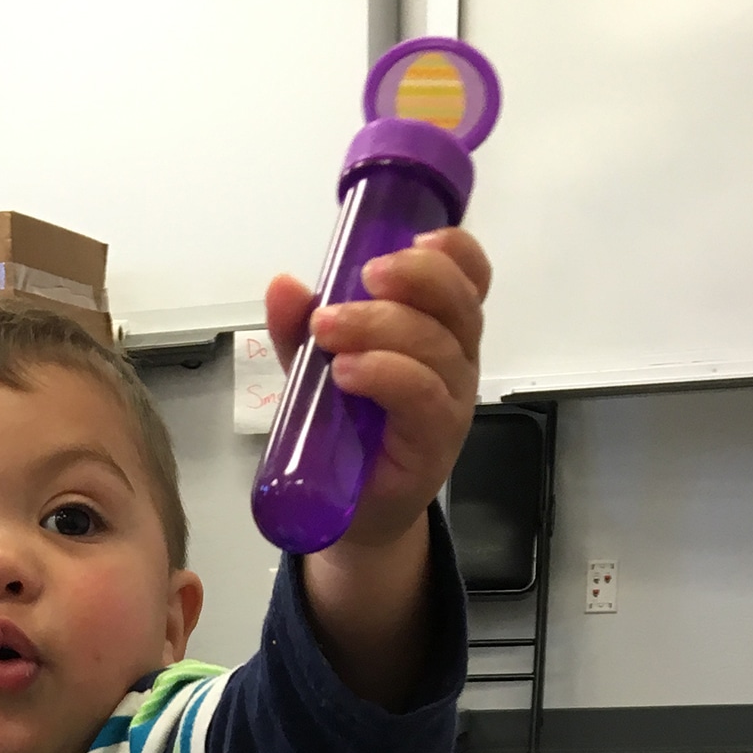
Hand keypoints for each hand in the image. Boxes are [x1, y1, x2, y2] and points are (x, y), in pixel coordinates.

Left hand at [265, 226, 489, 550]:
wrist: (352, 513)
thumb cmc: (347, 434)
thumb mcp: (317, 371)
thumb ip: (301, 331)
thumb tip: (283, 284)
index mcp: (440, 329)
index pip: (469, 278)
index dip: (453, 251)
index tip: (415, 238)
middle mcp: (457, 359)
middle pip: (457, 301)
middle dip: (413, 277)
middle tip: (363, 278)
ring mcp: (451, 400)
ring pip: (436, 344)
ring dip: (380, 327)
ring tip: (328, 332)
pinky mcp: (436, 440)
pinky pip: (421, 394)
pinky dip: (384, 374)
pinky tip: (347, 373)